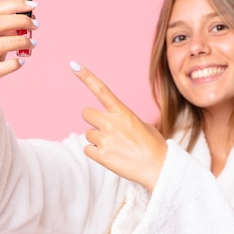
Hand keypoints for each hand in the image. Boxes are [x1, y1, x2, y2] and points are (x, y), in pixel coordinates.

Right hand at [0, 0, 38, 110]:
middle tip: (36, 25)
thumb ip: (4, 32)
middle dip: (21, 21)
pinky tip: (22, 61)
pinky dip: (15, 63)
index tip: (32, 5)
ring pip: (1, 44)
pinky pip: (1, 68)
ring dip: (22, 42)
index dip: (15, 5)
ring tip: (33, 44)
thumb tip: (25, 21)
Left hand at [71, 61, 166, 191]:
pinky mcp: (101, 155)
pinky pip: (87, 149)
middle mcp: (111, 123)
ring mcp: (105, 139)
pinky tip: (112, 156)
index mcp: (122, 112)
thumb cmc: (153, 146)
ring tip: (116, 147)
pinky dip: (96, 153)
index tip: (74, 65)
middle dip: (93, 120)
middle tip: (106, 130)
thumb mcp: (142, 125)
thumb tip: (113, 124)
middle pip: (86, 113)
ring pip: (88, 134)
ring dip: (98, 139)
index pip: (101, 90)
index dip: (86, 77)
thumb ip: (123, 120)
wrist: (159, 167)